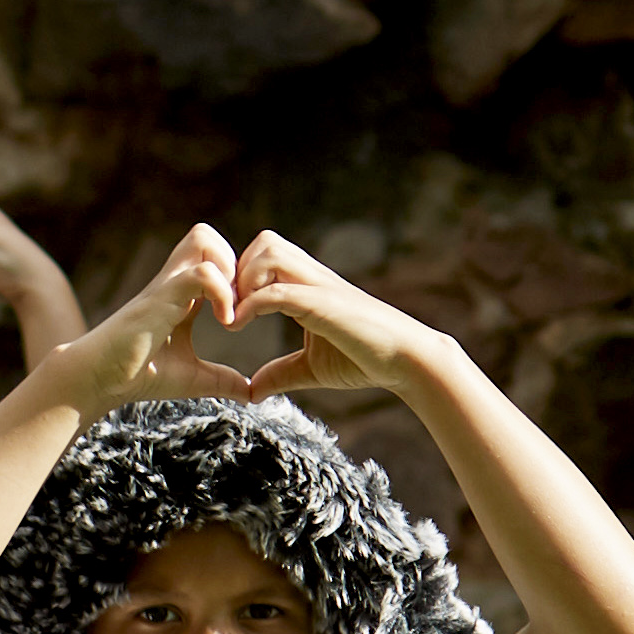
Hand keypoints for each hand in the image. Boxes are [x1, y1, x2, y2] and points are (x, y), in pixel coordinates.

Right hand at [38, 226, 270, 412]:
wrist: (99, 378)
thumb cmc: (139, 375)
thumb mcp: (193, 377)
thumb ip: (222, 379)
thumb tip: (251, 393)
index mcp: (183, 295)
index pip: (214, 258)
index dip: (239, 277)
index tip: (247, 314)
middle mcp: (175, 282)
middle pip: (206, 236)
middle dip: (235, 262)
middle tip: (242, 302)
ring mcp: (167, 285)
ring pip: (203, 240)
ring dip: (230, 270)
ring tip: (233, 309)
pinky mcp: (161, 295)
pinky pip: (203, 273)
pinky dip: (224, 295)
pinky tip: (225, 324)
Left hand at [220, 230, 445, 401]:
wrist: (407, 363)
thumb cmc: (364, 360)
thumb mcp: (310, 368)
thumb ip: (280, 374)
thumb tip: (252, 391)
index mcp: (308, 286)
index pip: (265, 254)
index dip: (238, 275)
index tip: (226, 308)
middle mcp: (313, 279)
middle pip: (265, 242)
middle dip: (237, 270)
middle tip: (227, 307)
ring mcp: (320, 287)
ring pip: (269, 254)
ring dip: (242, 282)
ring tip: (234, 316)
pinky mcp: (325, 304)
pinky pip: (278, 290)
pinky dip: (251, 304)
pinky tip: (238, 324)